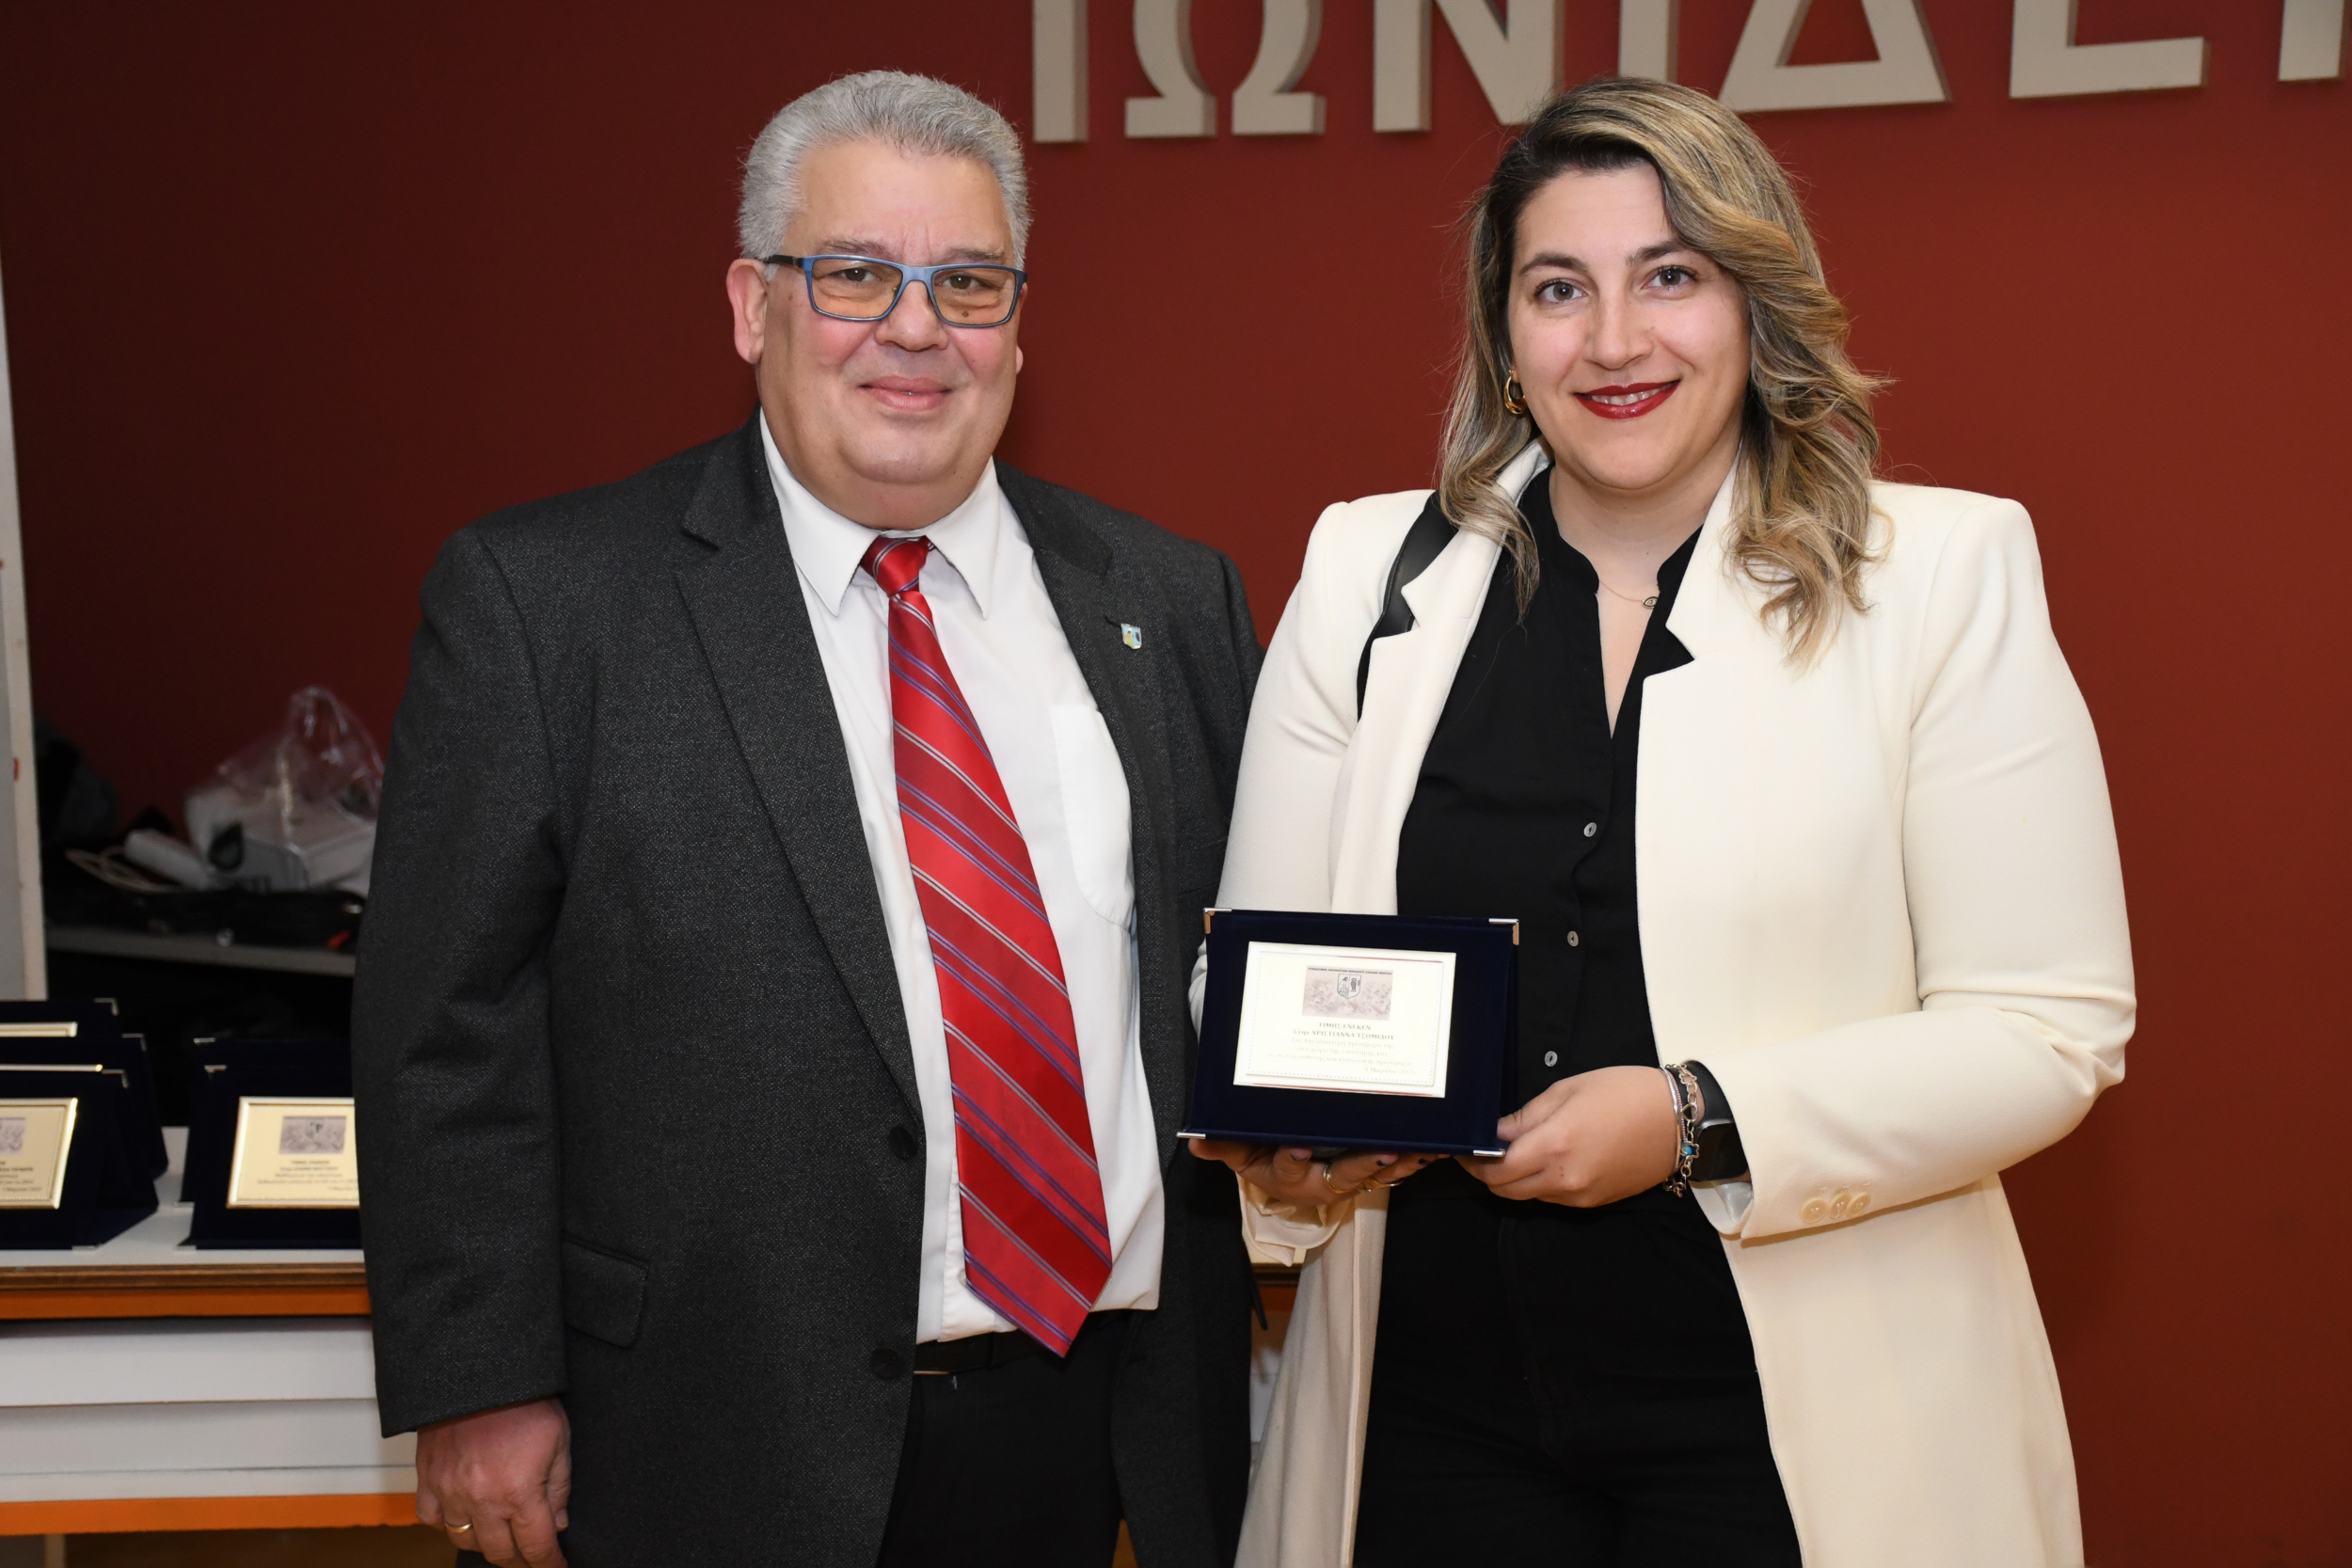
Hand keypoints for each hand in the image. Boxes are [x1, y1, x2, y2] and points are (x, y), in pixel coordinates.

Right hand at [415, 1397, 571, 1565]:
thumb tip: (557, 1523)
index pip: (536, 1546)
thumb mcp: (559, 1439)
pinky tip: (464, 1516)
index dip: (549, 1563)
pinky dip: (447, 1523)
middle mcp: (482, 1499)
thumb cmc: (524, 1399)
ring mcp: (450, 1491)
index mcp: (519, 1491)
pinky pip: (431, 1518)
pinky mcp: (428, 1478)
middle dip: (521, 1559)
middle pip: (500, 1553)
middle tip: (532, 1554)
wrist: (479, 1371)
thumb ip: (559, 1486)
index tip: (556, 1567)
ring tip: (502, 1535)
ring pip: (465, 1541)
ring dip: (486, 1544)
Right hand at [1187, 1138, 1442, 1206]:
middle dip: (1362, 1162)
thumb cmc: (1267, 1159)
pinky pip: (1397, 1167)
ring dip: (1398, 1161)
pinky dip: (1416, 1158)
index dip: (1292, 1159)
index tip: (1297, 1145)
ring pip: (1376, 1171)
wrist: (1293, 1173)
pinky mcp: (1373, 1172)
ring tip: (1417, 1147)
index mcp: (1289, 1177)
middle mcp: (1323, 1182)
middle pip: (1343, 1174)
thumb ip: (1224, 1145)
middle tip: (1380, 1149)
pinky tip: (1435, 1145)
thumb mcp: (1243, 1154)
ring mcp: (1351, 1179)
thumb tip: (1196, 1140)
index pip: (1287, 1169)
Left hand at [1462, 1066, 1678, 1206]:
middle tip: (1482, 1152)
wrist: (1679, 1121)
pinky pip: (1553, 1198)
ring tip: (1515, 1152)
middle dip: (1487, 1174)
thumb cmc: (1625, 1094)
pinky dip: (1540, 1184)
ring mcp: (1580, 1195)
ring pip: (1528, 1197)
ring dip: (1513, 1180)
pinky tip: (1547, 1160)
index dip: (1472, 1161)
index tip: (1463, 1148)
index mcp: (1554, 1146)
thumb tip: (1493, 1134)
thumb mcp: (1567, 1091)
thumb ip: (1525, 1117)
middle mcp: (1564, 1179)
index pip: (1494, 1169)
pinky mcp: (1594, 1203)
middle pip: (1505, 1191)